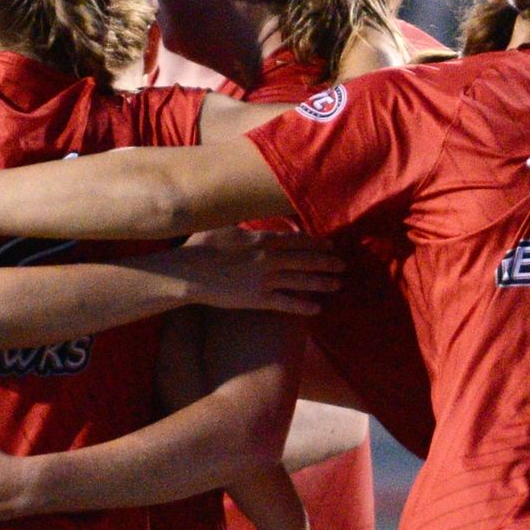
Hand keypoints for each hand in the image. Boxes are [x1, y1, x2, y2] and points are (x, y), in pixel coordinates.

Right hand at [152, 227, 343, 315]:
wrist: (187, 272)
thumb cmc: (201, 247)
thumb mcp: (225, 228)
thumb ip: (245, 227)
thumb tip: (251, 221)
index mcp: (262, 238)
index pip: (298, 240)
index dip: (317, 243)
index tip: (330, 245)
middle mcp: (269, 257)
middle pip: (306, 259)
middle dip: (327, 262)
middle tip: (343, 264)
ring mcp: (265, 279)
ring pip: (302, 281)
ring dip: (323, 282)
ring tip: (337, 284)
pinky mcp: (258, 299)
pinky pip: (287, 303)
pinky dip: (304, 306)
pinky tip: (317, 308)